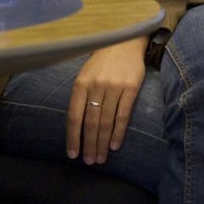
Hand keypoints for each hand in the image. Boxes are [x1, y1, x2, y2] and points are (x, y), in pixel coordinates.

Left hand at [66, 35, 147, 164]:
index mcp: (81, 83)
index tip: (72, 154)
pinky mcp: (131, 88)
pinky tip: (114, 145)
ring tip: (100, 158)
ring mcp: (114, 87)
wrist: (124, 41)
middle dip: (89, 144)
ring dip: (103, 143)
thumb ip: (81, 96)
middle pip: (91, 122)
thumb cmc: (101, 62)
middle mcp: (96, 85)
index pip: (74, 115)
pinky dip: (118, 132)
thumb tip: (76, 126)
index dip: (73, 137)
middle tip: (89, 161)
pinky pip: (123, 115)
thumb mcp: (85, 74)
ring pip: (106, 121)